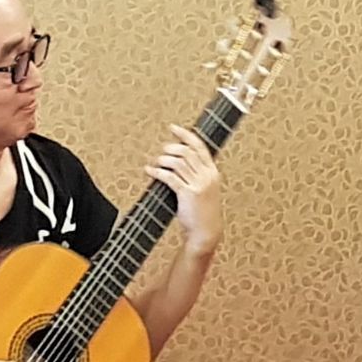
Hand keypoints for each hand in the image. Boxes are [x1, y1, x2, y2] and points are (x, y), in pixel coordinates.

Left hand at [146, 124, 222, 254]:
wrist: (206, 232)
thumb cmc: (203, 213)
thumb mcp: (205, 190)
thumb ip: (196, 175)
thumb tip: (177, 162)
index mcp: (212, 172)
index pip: (199, 146)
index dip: (185, 135)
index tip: (173, 128)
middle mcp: (207, 176)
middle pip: (186, 152)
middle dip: (171, 147)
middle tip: (162, 150)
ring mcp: (198, 185)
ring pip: (177, 162)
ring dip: (163, 159)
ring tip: (156, 162)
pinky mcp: (188, 194)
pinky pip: (170, 177)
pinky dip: (157, 172)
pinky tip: (150, 171)